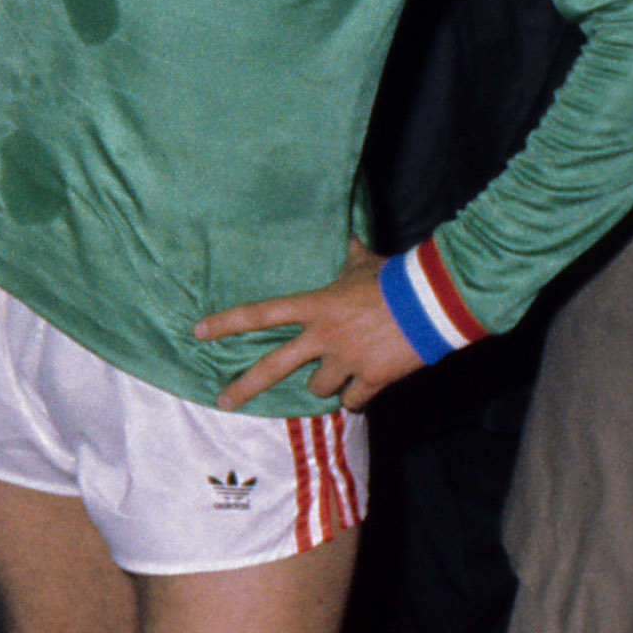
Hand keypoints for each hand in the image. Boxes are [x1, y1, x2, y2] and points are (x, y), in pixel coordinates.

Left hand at [203, 245, 424, 412]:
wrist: (433, 303)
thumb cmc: (395, 278)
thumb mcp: (361, 262)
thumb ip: (346, 253)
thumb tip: (344, 230)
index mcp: (315, 306)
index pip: (259, 314)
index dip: (226, 323)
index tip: (198, 331)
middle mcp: (323, 337)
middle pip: (271, 367)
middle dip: (244, 386)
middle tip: (222, 401)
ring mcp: (345, 361)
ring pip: (317, 388)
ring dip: (325, 383)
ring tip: (339, 371)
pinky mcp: (371, 380)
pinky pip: (352, 402)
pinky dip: (356, 397)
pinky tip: (363, 387)